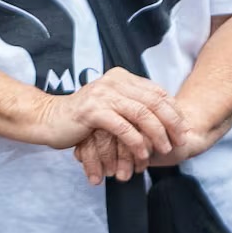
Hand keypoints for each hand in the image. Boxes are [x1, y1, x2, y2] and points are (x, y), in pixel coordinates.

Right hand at [54, 67, 184, 181]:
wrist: (47, 119)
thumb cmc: (82, 117)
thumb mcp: (110, 104)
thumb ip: (131, 102)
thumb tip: (165, 112)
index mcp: (121, 78)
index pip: (157, 92)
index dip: (173, 110)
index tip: (184, 127)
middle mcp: (114, 82)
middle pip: (154, 102)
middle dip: (171, 122)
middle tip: (181, 140)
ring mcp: (103, 95)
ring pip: (141, 114)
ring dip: (157, 134)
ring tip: (165, 149)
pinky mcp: (93, 112)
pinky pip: (123, 127)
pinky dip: (136, 142)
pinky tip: (142, 154)